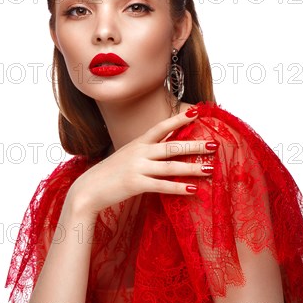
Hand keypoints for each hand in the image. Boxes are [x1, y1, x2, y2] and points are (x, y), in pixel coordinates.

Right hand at [67, 109, 217, 215]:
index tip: (196, 112)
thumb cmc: (110, 173)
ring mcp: (137, 168)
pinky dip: (178, 188)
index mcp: (138, 143)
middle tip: (213, 145)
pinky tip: (193, 190)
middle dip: (194, 145)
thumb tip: (165, 148)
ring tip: (210, 169)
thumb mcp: (126, 156)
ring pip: (170, 167)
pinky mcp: (136, 184)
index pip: (161, 127)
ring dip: (192, 168)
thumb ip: (144, 151)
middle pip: (172, 147)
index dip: (179, 119)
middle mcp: (139, 153)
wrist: (88, 189)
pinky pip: (162, 186)